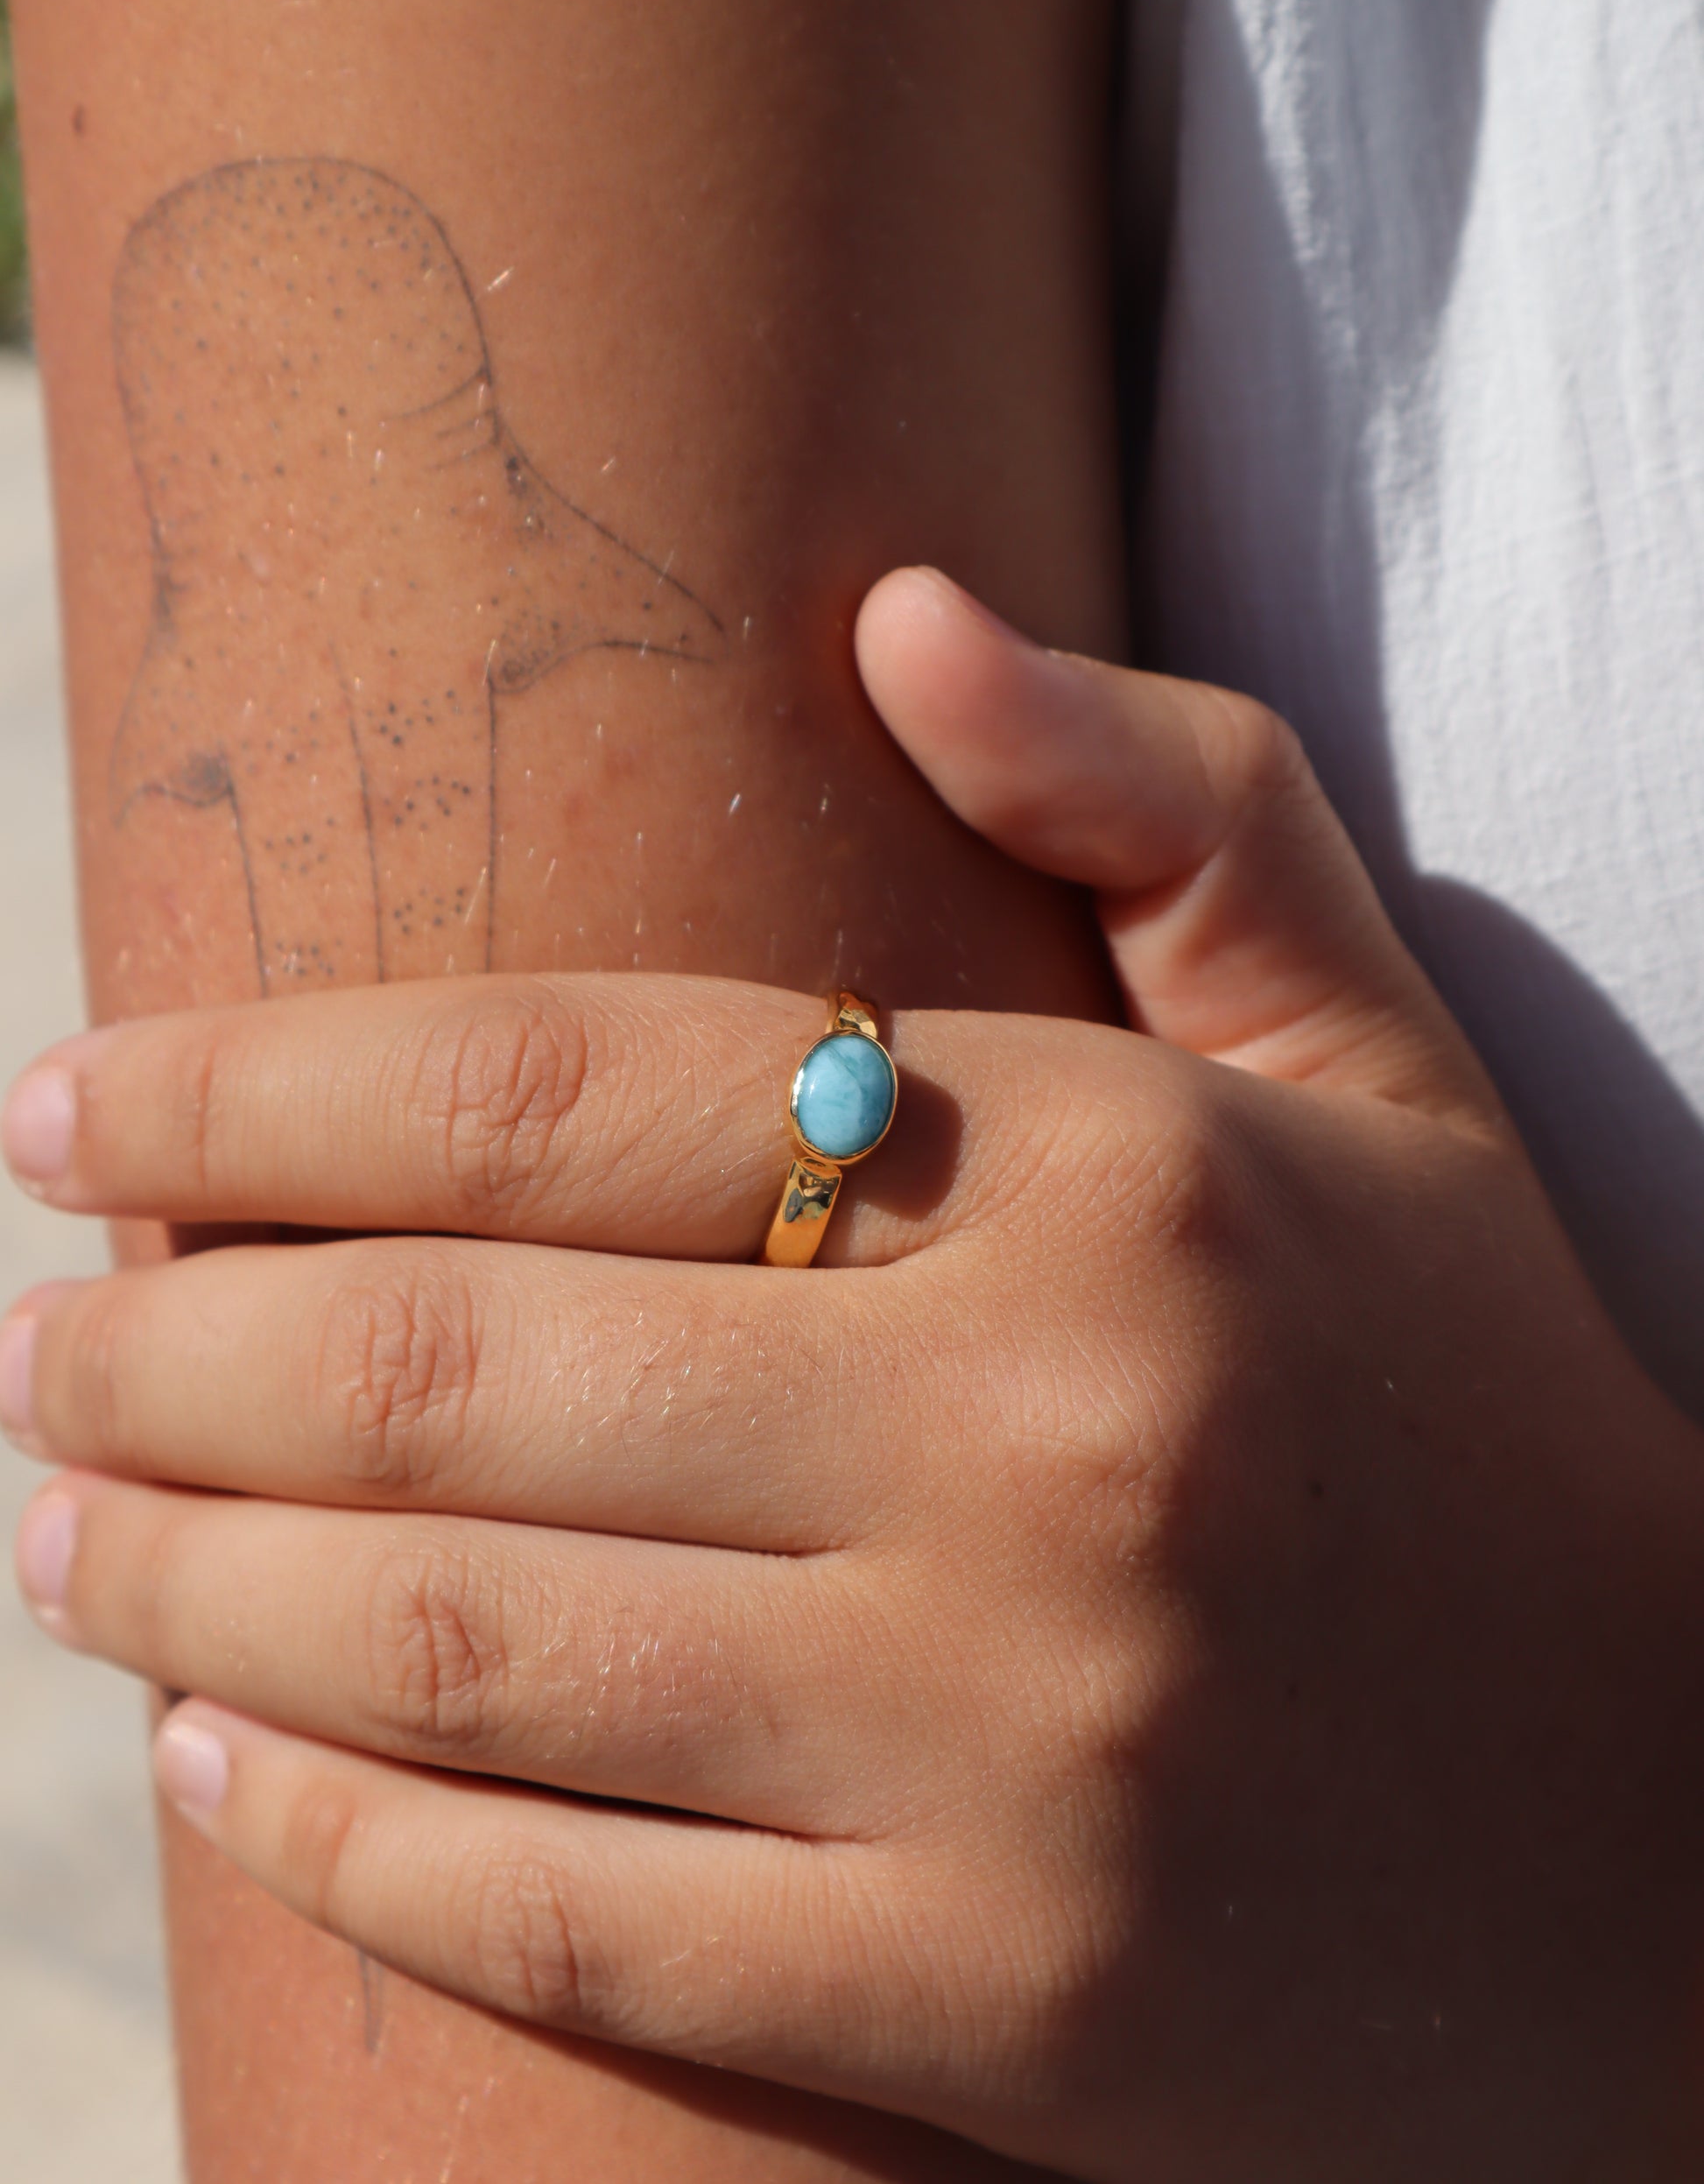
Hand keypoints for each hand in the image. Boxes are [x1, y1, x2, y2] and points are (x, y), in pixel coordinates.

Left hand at [6, 570, 1702, 2181]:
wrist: (1668, 1837)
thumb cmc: (1472, 1403)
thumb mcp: (1370, 1059)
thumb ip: (1162, 794)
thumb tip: (897, 603)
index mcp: (1117, 1178)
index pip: (568, 1085)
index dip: (260, 1085)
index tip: (69, 1100)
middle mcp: (1053, 1452)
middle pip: (457, 1368)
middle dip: (161, 1344)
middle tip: (23, 1331)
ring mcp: (1019, 1758)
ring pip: (461, 1648)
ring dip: (187, 1574)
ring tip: (56, 1517)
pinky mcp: (997, 2013)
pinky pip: (568, 1926)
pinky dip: (340, 1838)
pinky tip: (217, 1756)